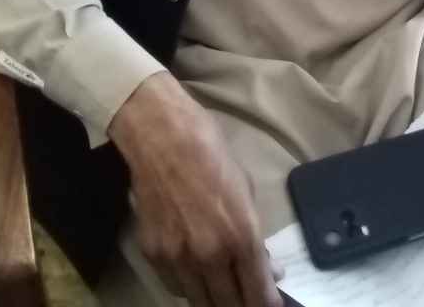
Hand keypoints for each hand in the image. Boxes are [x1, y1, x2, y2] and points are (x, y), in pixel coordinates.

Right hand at [109, 72, 282, 306]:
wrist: (161, 135)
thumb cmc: (211, 152)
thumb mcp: (245, 190)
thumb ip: (255, 236)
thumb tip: (269, 269)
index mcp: (240, 236)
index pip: (259, 294)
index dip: (268, 304)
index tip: (271, 304)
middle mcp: (210, 255)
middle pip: (229, 306)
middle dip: (242, 303)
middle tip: (246, 293)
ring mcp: (178, 258)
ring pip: (199, 302)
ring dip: (214, 297)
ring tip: (221, 284)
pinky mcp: (153, 255)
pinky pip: (175, 286)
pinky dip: (188, 285)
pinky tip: (194, 270)